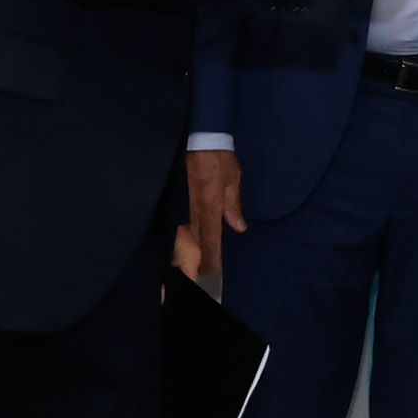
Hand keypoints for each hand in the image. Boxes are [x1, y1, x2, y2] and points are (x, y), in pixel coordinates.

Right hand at [173, 148, 244, 278]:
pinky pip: (180, 223)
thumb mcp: (234, 179)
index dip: (211, 257)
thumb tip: (238, 228)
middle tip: (197, 280)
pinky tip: (181, 247)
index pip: (210, 237)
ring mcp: (184, 203)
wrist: (201, 137)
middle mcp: (194, 207)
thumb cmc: (219, 156)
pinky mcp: (179, 198)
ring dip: (185, 253)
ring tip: (185, 272)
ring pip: (183, 235)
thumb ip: (234, 206)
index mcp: (210, 203)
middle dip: (194, 263)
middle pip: (193, 241)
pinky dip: (181, 237)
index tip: (212, 272)